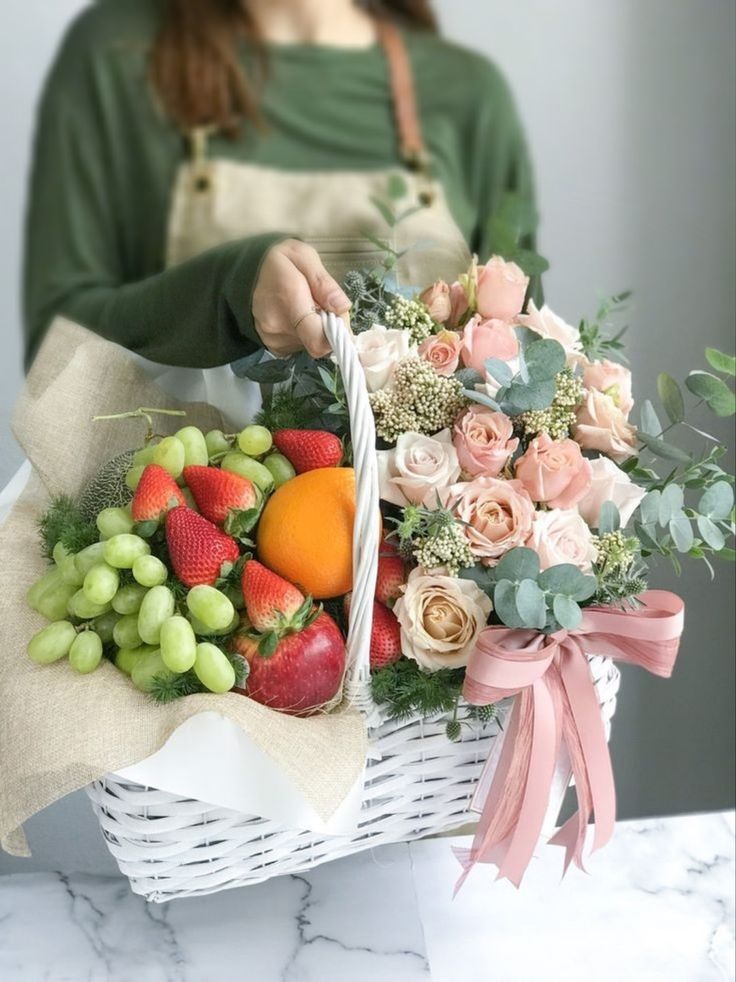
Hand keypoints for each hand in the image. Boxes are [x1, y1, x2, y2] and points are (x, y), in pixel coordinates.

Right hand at [251, 239, 350, 358]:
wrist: (243, 273)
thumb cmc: (276, 262)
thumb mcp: (303, 257)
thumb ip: (324, 283)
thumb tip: (342, 307)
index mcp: (288, 301)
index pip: (320, 340)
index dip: (338, 333)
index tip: (338, 316)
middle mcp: (279, 327)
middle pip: (320, 342)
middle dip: (329, 325)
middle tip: (321, 303)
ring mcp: (274, 340)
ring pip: (312, 344)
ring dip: (317, 328)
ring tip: (305, 306)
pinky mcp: (275, 347)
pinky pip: (302, 346)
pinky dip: (306, 333)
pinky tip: (297, 316)